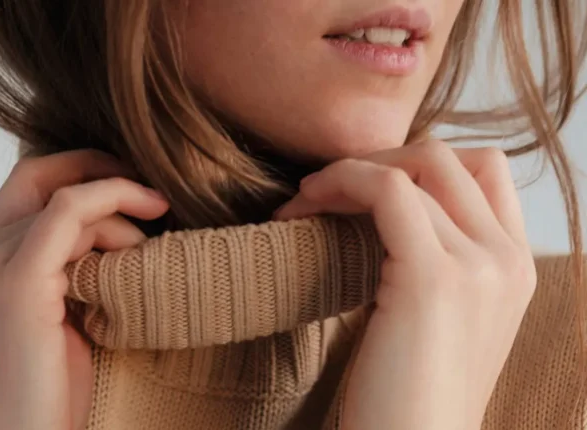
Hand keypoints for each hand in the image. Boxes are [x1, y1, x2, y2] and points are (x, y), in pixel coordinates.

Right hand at [0, 150, 168, 429]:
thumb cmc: (44, 395)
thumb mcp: (54, 318)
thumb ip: (65, 270)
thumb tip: (111, 232)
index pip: (24, 188)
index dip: (78, 172)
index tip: (131, 187)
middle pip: (40, 179)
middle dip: (100, 171)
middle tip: (153, 194)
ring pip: (65, 198)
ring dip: (119, 211)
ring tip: (151, 248)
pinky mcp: (15, 283)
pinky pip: (69, 210)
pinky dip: (112, 201)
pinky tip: (146, 228)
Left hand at [273, 141, 535, 429]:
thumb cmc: (405, 396)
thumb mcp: (432, 319)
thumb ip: (429, 264)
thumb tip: (374, 212)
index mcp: (514, 267)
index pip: (483, 169)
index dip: (415, 163)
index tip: (358, 188)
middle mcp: (507, 260)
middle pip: (448, 156)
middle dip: (375, 158)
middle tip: (320, 190)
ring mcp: (478, 266)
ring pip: (413, 166)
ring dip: (344, 172)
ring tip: (300, 203)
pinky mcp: (433, 278)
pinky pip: (386, 188)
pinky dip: (338, 183)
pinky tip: (299, 211)